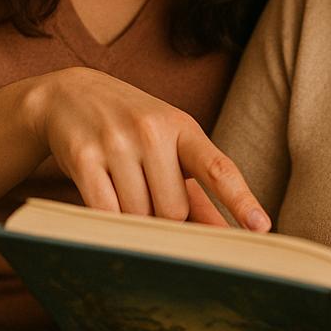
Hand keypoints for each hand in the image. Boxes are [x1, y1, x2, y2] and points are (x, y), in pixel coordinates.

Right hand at [25, 67, 268, 229]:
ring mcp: (116, 142)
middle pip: (173, 210)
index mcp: (183, 127)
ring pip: (138, 216)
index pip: (218, 168)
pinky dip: (108, 220)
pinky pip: (105, 215)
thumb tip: (225, 235)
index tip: (261, 227)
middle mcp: (152, 131)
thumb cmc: (132, 128)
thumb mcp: (169, 146)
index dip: (241, 199)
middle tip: (145, 191)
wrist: (69, 95)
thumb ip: (198, 192)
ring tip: (119, 185)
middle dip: (162, 216)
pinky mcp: (84, 158)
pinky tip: (102, 195)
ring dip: (132, 218)